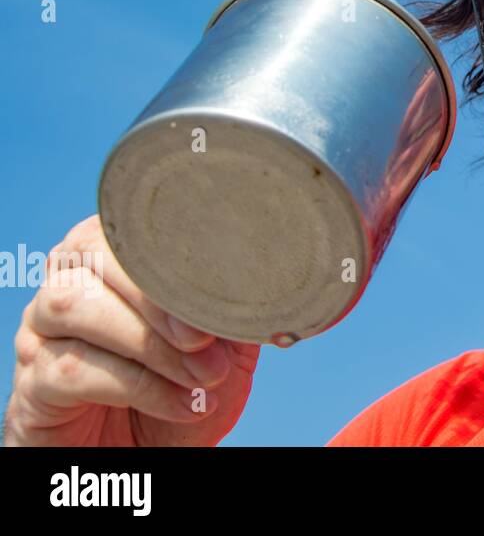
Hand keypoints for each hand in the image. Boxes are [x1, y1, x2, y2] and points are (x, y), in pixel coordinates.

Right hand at [4, 214, 259, 445]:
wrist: (154, 451)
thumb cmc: (187, 386)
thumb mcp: (225, 342)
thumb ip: (234, 305)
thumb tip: (259, 278)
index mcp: (116, 257)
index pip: (129, 225)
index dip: (171, 250)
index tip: (221, 282)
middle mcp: (69, 282)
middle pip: (92, 255)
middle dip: (156, 297)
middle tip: (205, 339)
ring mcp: (41, 332)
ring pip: (73, 306)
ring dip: (148, 343)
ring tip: (203, 375)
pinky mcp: (32, 384)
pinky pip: (71, 370)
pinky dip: (138, 386)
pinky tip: (182, 403)